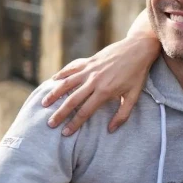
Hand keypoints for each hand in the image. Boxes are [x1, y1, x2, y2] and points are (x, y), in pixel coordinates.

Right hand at [42, 36, 160, 135]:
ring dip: (54, 94)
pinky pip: (71, 68)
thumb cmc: (137, 74)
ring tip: (44, 104)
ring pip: (67, 83)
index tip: (65, 133)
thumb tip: (110, 130)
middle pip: (72, 100)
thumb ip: (123, 114)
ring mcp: (89, 69)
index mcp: (105, 91)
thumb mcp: (134, 96)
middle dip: (60, 113)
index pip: (85, 111)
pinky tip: (53, 80)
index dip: (74, 123)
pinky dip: (61, 74)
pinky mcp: (89, 60)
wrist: (138, 49)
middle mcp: (94, 81)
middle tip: (50, 124)